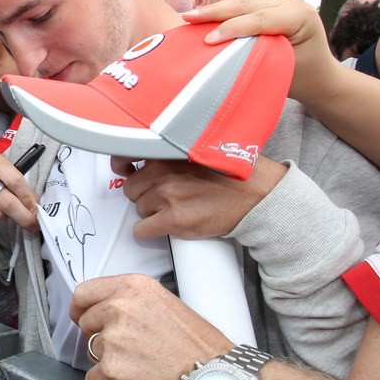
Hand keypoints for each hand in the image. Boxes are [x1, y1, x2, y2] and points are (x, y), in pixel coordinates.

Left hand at [70, 274, 232, 379]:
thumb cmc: (201, 349)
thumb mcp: (168, 306)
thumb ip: (134, 304)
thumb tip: (110, 311)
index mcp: (134, 288)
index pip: (84, 293)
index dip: (82, 309)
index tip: (83, 317)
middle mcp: (119, 309)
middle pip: (87, 325)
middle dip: (102, 338)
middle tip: (130, 350)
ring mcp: (113, 341)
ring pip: (93, 354)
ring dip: (110, 363)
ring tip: (142, 368)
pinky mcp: (110, 372)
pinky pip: (94, 379)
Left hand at [113, 155, 286, 239]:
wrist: (255, 195)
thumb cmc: (230, 173)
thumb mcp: (196, 149)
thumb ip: (168, 153)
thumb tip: (139, 161)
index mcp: (167, 151)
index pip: (124, 157)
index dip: (124, 167)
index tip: (128, 171)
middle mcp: (163, 171)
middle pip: (131, 188)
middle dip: (145, 193)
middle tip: (165, 195)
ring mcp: (168, 195)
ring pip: (139, 209)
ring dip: (152, 212)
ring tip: (177, 207)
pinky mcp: (174, 219)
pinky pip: (142, 230)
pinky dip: (149, 230)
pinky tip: (166, 225)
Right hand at [182, 0, 342, 107]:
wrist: (320, 77)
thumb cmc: (304, 78)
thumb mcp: (282, 67)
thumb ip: (258, 53)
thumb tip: (225, 49)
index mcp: (300, 16)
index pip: (260, 19)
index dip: (233, 28)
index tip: (209, 40)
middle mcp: (291, 3)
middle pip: (248, 5)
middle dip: (216, 12)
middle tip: (187, 18)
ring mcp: (281, 2)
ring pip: (243, 3)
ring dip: (215, 10)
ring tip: (189, 17)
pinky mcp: (271, 7)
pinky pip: (244, 8)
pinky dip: (223, 13)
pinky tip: (203, 17)